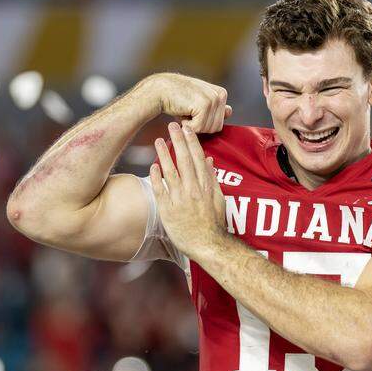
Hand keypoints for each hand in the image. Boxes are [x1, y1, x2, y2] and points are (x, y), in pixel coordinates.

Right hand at [139, 73, 232, 132]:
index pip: (219, 123)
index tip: (193, 112)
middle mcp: (220, 95)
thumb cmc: (178, 98)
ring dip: (193, 126)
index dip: (204, 123)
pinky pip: (199, 128)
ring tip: (185, 111)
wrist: (160, 90)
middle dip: (200, 126)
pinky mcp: (204, 104)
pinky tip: (182, 113)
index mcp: (221, 94)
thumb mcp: (199, 101)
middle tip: (188, 112)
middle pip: (216, 128)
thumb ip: (215, 107)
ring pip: (208, 129)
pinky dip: (187, 126)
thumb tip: (230, 111)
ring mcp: (213, 99)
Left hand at [151, 122, 227, 258]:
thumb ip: (212, 179)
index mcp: (206, 186)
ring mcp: (180, 199)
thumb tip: (209, 160)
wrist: (208, 245)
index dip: (192, 142)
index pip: (198, 158)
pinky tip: (153, 165)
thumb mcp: (219, 199)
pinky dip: (157, 177)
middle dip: (178, 141)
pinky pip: (161, 190)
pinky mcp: (168, 209)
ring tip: (158, 140)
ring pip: (171, 172)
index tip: (187, 128)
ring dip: (164, 154)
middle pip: (185, 160)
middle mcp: (193, 190)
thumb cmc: (214, 224)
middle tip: (171, 125)